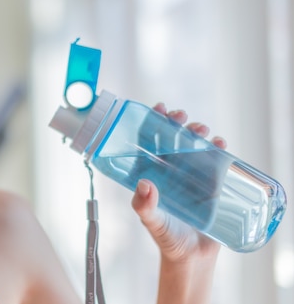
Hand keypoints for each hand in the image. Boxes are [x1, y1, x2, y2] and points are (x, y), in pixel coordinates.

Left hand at [130, 103, 224, 262]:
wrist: (192, 257)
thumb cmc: (166, 238)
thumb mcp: (152, 221)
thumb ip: (144, 206)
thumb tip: (144, 184)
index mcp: (151, 172)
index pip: (150, 141)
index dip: (153, 122)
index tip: (159, 108)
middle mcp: (170, 169)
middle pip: (173, 137)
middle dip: (177, 122)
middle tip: (180, 117)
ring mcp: (191, 175)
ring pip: (194, 145)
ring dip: (198, 132)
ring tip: (201, 130)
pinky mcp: (211, 183)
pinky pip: (215, 160)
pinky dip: (218, 148)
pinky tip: (220, 144)